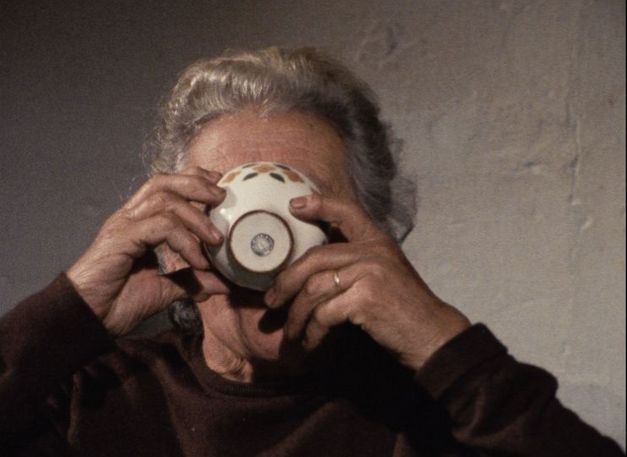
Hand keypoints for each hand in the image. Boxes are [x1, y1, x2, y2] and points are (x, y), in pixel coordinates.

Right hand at [66, 167, 228, 335]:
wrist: (87, 321)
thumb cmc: (118, 303)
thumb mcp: (165, 290)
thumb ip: (192, 282)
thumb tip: (223, 284)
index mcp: (138, 222)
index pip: (165, 186)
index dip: (193, 180)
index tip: (220, 190)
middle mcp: (129, 218)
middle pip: (164, 182)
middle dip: (197, 184)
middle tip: (223, 198)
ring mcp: (123, 226)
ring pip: (164, 199)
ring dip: (197, 217)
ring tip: (217, 239)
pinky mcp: (120, 240)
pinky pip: (160, 227)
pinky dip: (185, 241)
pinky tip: (197, 261)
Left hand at [264, 194, 470, 370]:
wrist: (432, 335)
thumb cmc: (404, 309)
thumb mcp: (384, 274)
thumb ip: (356, 263)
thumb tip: (310, 271)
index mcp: (378, 240)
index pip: (346, 210)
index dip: (319, 205)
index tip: (293, 206)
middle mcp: (373, 250)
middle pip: (315, 258)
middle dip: (287, 280)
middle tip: (272, 300)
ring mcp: (370, 272)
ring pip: (314, 288)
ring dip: (297, 315)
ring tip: (291, 331)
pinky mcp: (366, 297)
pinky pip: (324, 313)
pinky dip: (312, 331)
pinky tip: (311, 342)